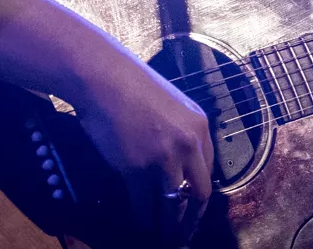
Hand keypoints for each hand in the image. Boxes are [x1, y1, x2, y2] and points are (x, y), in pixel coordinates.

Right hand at [71, 42, 214, 245]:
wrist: (103, 78)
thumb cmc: (133, 87)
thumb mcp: (173, 106)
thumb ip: (182, 134)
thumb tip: (182, 166)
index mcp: (200, 128)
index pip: (209, 172)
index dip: (199, 196)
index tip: (191, 210)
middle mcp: (188, 144)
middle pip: (198, 195)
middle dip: (188, 220)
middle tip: (180, 234)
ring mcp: (162, 157)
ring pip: (171, 206)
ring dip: (165, 225)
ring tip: (159, 234)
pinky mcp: (135, 168)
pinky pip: (143, 205)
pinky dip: (141, 218)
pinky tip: (138, 222)